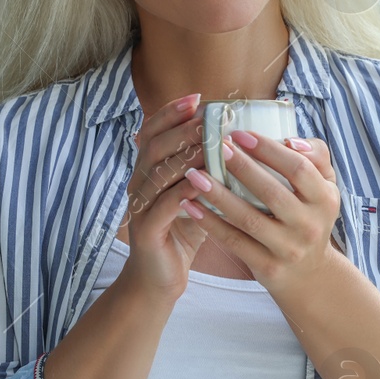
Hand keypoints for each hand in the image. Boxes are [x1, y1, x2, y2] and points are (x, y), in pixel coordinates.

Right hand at [117, 93, 209, 299]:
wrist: (159, 280)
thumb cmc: (181, 235)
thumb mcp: (195, 196)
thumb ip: (207, 171)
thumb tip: (240, 143)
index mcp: (148, 171)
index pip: (153, 131)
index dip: (172, 112)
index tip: (198, 98)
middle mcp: (139, 184)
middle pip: (154, 145)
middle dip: (181, 128)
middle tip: (207, 117)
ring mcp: (139, 206)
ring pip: (158, 172)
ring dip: (186, 156)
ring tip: (212, 144)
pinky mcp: (146, 229)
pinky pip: (164, 204)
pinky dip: (185, 190)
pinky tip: (206, 182)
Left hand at [181, 130, 340, 295]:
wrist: (310, 274)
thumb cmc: (310, 216)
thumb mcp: (325, 186)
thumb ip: (316, 155)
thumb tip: (290, 139)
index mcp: (324, 199)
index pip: (298, 168)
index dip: (268, 149)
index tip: (239, 134)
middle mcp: (309, 225)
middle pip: (271, 192)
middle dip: (241, 167)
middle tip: (215, 147)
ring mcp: (288, 248)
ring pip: (248, 219)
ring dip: (218, 195)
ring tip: (194, 175)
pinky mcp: (268, 267)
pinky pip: (235, 242)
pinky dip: (211, 224)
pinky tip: (191, 206)